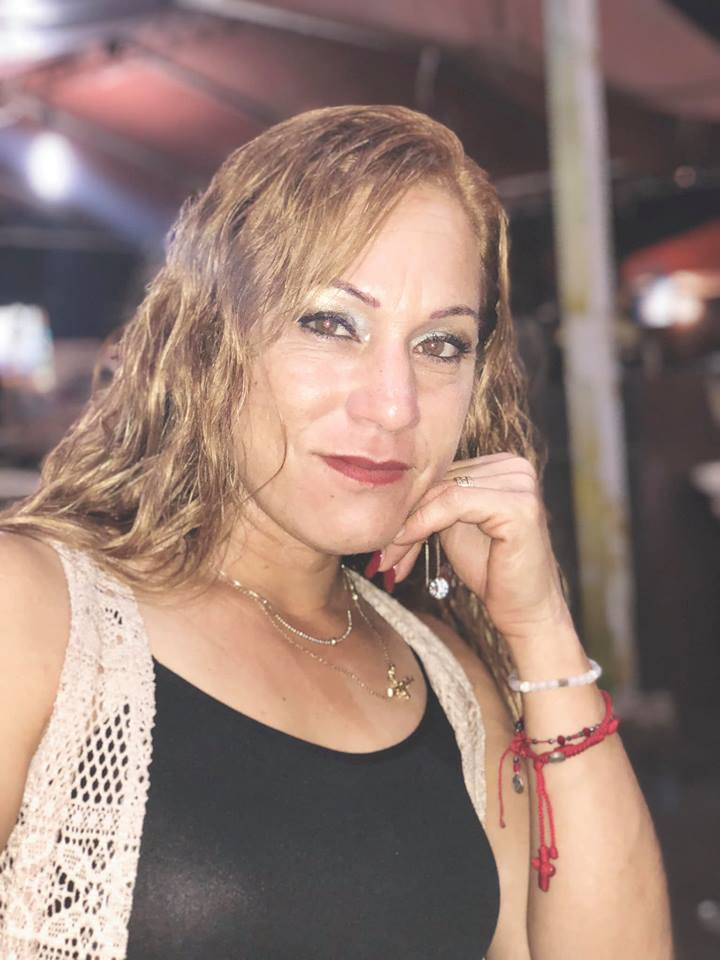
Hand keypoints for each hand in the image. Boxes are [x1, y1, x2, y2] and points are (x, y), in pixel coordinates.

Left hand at [379, 452, 574, 644]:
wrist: (526, 612)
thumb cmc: (491, 570)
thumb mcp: (455, 526)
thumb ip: (434, 501)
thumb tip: (383, 493)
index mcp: (503, 465)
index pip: (442, 472)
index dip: (408, 504)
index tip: (381, 540)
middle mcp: (516, 467)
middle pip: (440, 481)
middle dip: (404, 518)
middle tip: (379, 555)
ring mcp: (521, 483)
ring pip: (442, 491)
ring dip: (408, 525)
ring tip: (387, 558)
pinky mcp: (518, 505)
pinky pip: (453, 503)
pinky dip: (423, 523)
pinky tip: (405, 543)